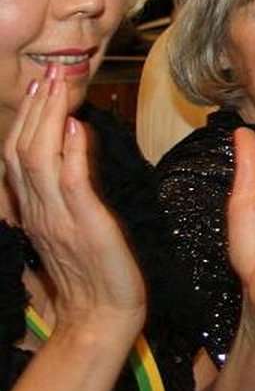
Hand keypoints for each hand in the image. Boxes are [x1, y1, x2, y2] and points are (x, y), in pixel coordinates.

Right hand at [2, 67, 144, 331]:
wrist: (100, 318)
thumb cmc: (93, 274)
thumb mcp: (69, 229)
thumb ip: (62, 193)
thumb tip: (68, 147)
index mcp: (34, 211)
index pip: (18, 156)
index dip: (26, 119)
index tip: (38, 87)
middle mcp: (39, 211)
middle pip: (22, 150)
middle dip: (34, 108)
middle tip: (47, 73)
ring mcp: (59, 218)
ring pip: (39, 159)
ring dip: (48, 119)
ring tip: (59, 87)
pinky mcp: (85, 226)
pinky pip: (72, 184)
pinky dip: (72, 153)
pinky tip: (78, 129)